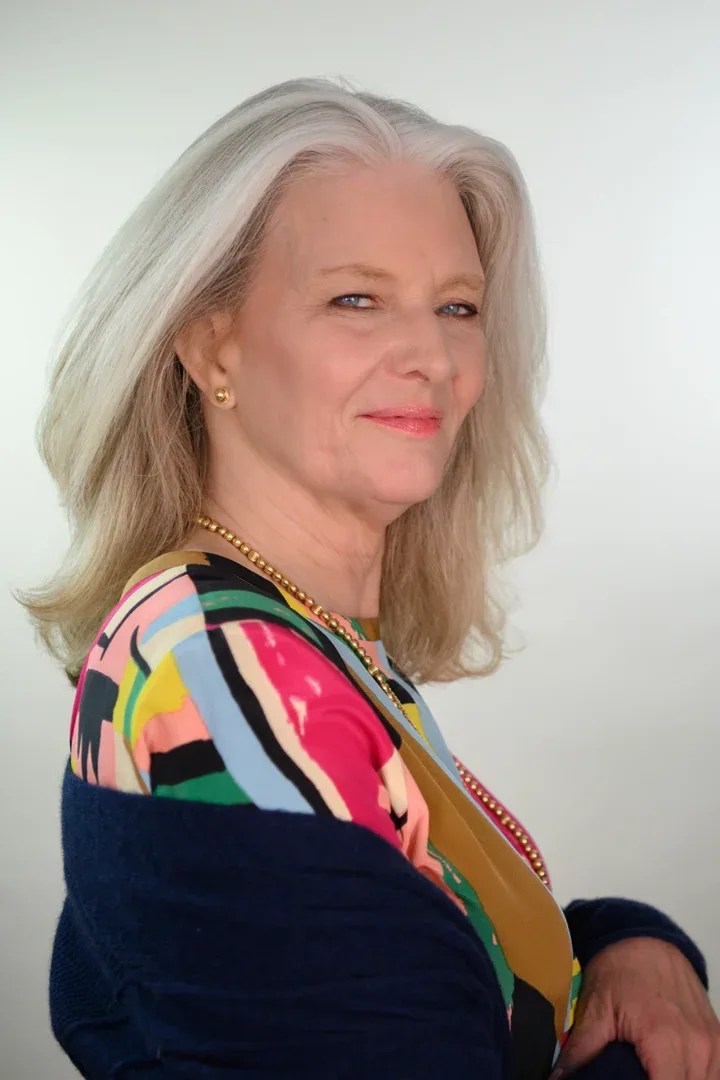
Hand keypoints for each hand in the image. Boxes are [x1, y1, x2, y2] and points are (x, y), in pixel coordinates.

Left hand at [552, 937, 719, 1078]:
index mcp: (664, 1038)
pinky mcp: (718, 1038)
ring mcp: (712, 1042)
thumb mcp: (595, 1009)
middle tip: (635, 1078)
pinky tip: (675, 1073)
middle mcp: (696, 1044)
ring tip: (651, 1075)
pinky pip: (716, 1073)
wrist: (645, 938)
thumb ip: (581, 1050)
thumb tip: (558, 1078)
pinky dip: (699, 1077)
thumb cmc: (619, 970)